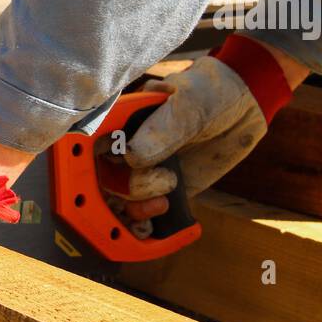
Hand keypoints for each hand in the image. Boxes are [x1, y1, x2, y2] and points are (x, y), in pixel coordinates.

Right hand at [104, 35, 298, 232]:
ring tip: (163, 203)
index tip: (99, 176)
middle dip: (121, 194)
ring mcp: (141, 171)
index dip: (79, 164)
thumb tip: (131, 157)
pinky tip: (155, 230)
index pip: (85, 146)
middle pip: (101, 180)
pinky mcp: (161, 191)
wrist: (242, 106)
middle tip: (157, 190)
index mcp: (118, 122)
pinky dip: (144, 229)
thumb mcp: (188, 102)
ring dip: (134, 212)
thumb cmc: (209, 91)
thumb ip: (163, 127)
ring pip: (119, 201)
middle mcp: (123, 148)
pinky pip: (144, 215)